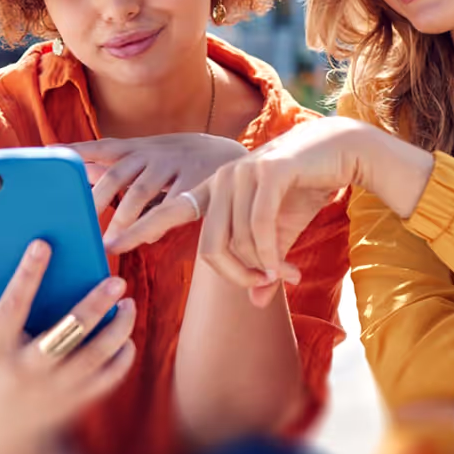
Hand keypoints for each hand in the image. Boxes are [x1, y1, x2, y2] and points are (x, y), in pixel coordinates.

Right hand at [0, 240, 138, 453]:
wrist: (1, 431)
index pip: (11, 307)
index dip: (26, 275)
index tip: (43, 244)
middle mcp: (26, 371)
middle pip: (65, 334)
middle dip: (93, 306)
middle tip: (117, 281)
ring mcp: (54, 390)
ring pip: (94, 357)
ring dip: (117, 329)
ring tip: (128, 304)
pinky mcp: (75, 402)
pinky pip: (107, 379)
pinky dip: (121, 358)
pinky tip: (126, 336)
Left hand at [73, 133, 249, 239]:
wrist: (234, 157)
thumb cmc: (180, 162)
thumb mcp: (150, 157)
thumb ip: (117, 166)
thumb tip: (80, 171)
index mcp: (140, 148)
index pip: (103, 147)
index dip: (78, 150)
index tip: (50, 153)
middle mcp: (154, 152)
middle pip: (117, 174)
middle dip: (96, 199)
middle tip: (78, 223)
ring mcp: (176, 165)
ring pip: (140, 192)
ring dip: (122, 219)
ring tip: (109, 243)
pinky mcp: (197, 181)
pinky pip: (170, 206)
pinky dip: (155, 224)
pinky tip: (143, 240)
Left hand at [110, 116, 413, 304]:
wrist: (341, 150)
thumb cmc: (306, 190)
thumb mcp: (281, 235)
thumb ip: (264, 265)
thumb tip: (257, 303)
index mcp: (213, 190)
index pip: (169, 213)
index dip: (139, 227)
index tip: (112, 246)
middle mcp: (221, 180)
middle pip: (209, 247)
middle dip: (236, 277)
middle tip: (262, 288)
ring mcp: (242, 174)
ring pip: (238, 242)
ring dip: (263, 269)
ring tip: (287, 277)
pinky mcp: (269, 172)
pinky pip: (259, 228)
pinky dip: (272, 257)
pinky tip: (286, 271)